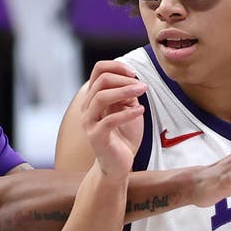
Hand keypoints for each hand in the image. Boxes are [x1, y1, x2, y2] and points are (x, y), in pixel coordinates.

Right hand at [81, 60, 145, 178]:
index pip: (98, 70)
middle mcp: (87, 107)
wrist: (119, 163)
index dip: (117, 67)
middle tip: (142, 86)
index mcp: (93, 97)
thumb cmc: (124, 135)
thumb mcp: (128, 108)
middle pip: (100, 80)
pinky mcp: (96, 137)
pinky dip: (128, 113)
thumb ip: (126, 93)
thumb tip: (132, 78)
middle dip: (123, 79)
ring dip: (125, 91)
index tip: (134, 74)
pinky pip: (110, 120)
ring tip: (142, 92)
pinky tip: (141, 111)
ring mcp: (89, 122)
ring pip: (101, 97)